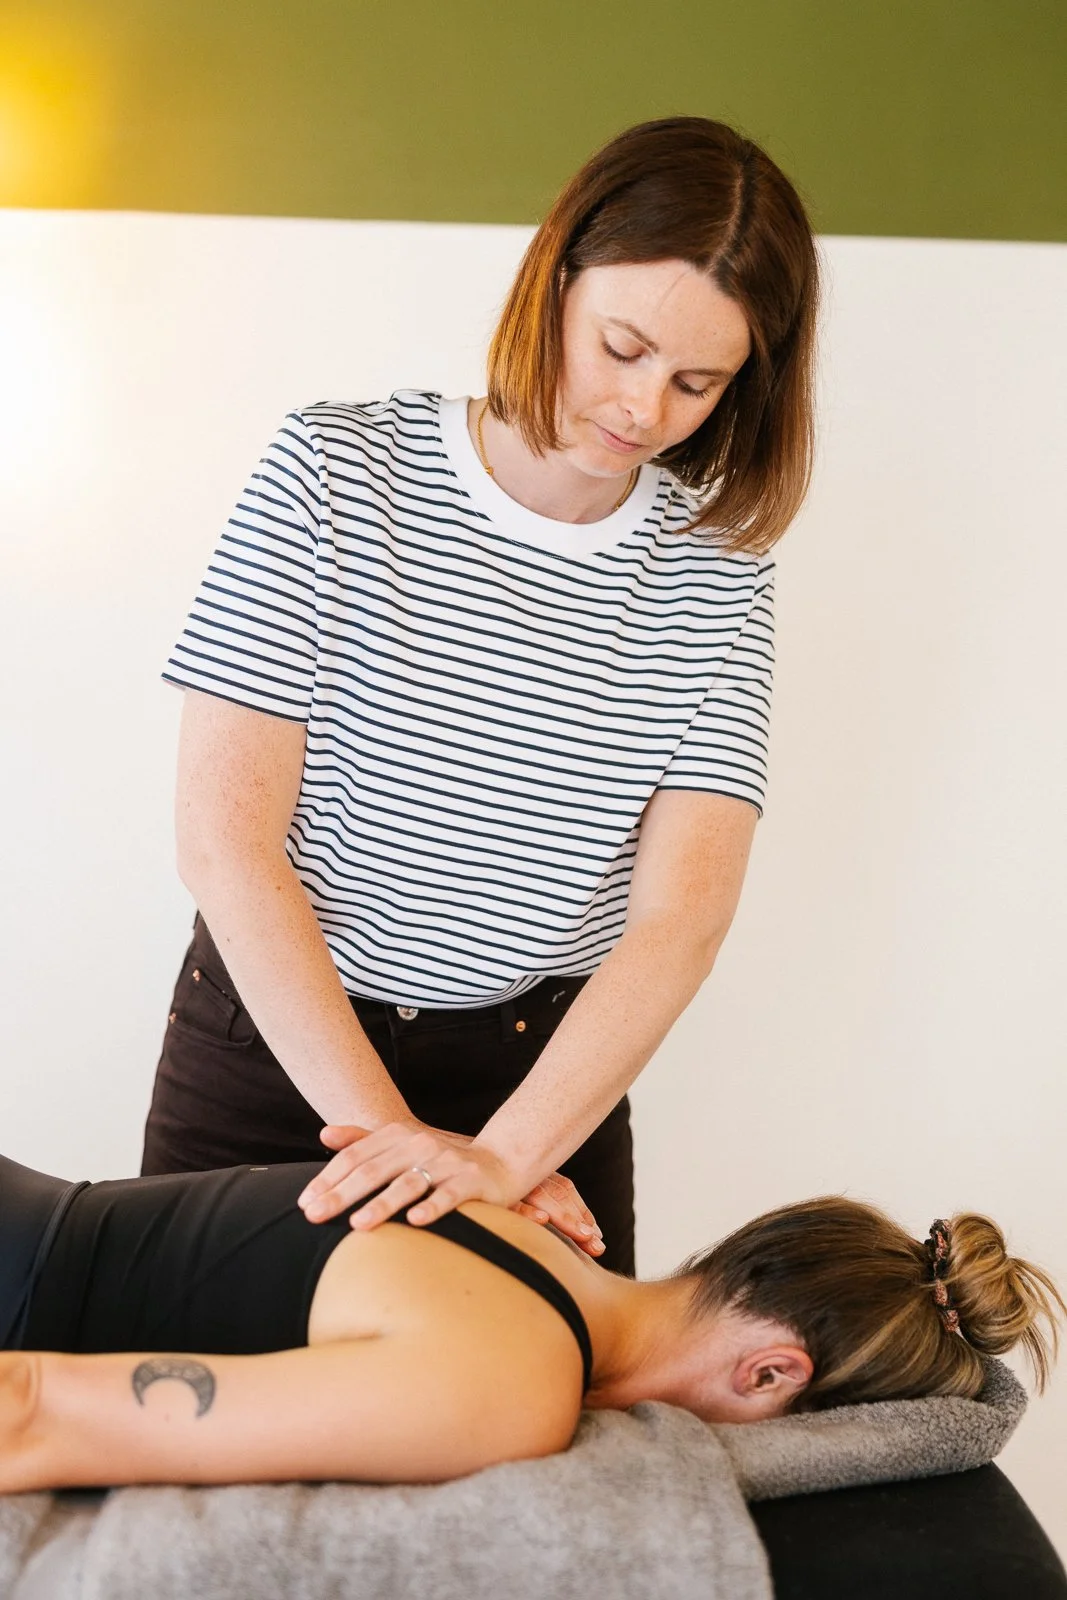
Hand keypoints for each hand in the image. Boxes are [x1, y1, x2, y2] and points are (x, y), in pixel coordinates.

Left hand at [298, 1123, 604, 1255]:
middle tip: (315, 1217)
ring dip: (382, 1204)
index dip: (328, 1178)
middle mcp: (420, 1145)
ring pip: (408, 1183)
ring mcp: (446, 1162)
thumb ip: (363, 1140)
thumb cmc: (442, 1161)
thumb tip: (323, 1133)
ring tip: (358, 1224)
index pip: (356, 1156)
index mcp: (399, 1137)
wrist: (502, 1161)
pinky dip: (432, 1208)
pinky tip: (415, 1222)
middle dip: (342, 1195)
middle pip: (374, 1170)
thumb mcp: (402, 1146)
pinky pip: (450, 1196)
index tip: (304, 1203)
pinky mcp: (472, 1181)